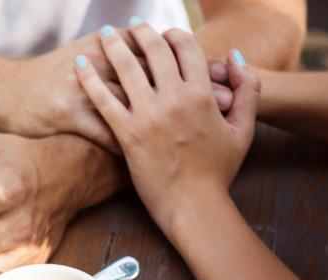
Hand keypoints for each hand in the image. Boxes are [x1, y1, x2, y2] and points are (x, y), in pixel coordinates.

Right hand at [3, 27, 233, 152]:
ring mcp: (86, 91)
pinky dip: (135, 145)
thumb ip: (118, 45)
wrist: (6, 92)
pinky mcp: (72, 117)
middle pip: (158, 77)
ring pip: (139, 106)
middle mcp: (100, 66)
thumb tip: (153, 41)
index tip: (223, 77)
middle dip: (194, 90)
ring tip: (201, 135)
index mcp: (108, 47)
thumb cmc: (48, 72)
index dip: (195, 64)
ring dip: (172, 121)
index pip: (161, 52)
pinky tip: (160, 158)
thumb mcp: (84, 49)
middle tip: (226, 106)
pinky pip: (109, 133)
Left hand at [75, 26, 259, 233]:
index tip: (163, 33)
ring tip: (105, 33)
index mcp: (202, 94)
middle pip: (154, 51)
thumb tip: (235, 57)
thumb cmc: (219, 171)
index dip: (173, 35)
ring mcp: (148, 116)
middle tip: (131, 24)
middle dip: (141, 31)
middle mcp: (174, 99)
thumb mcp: (243, 129)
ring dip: (113, 45)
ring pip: (126, 69)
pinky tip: (80, 64)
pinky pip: (103, 100)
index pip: (185, 48)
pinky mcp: (127, 134)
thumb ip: (248, 90)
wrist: (194, 206)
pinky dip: (89, 79)